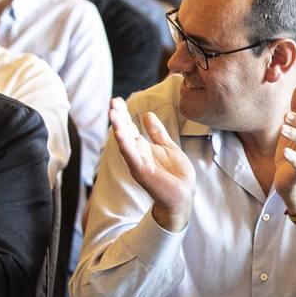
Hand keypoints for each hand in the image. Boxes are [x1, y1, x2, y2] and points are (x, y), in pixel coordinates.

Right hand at [109, 97, 195, 230]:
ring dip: (118, 127)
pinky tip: (119, 132)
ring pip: (125, 142)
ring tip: (112, 113)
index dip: (123, 114)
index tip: (117, 100)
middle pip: (125, 132)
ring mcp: (137, 162)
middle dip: (118, 117)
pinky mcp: (141, 171)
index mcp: (143, 148)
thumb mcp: (168, 147)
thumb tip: (147, 114)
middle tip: (112, 101)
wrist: (183, 195)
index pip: (130, 127)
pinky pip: (131, 155)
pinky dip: (124, 143)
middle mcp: (137, 154)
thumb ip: (157, 132)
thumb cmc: (176, 174)